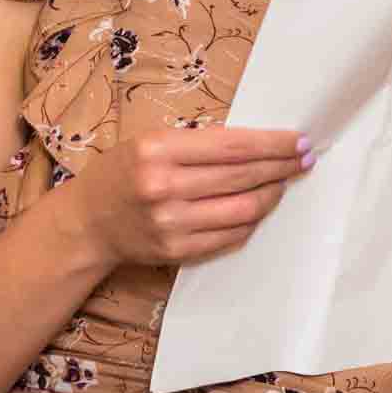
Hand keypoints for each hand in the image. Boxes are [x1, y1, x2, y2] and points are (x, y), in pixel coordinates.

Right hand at [71, 127, 313, 266]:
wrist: (88, 222)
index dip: (272, 144)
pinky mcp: (177, 251)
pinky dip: (252, 220)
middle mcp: (164, 188)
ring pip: (243, 209)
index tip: (298, 140)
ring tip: (283, 182)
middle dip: (281, 167)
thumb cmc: (124, 171)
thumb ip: (199, 143)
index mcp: (158, 151)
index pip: (233, 146)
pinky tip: (259, 206)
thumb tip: (260, 145)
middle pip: (243, 177)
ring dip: (272, 194)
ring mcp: (171, 224)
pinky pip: (231, 236)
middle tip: (303, 159)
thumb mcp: (152, 141)